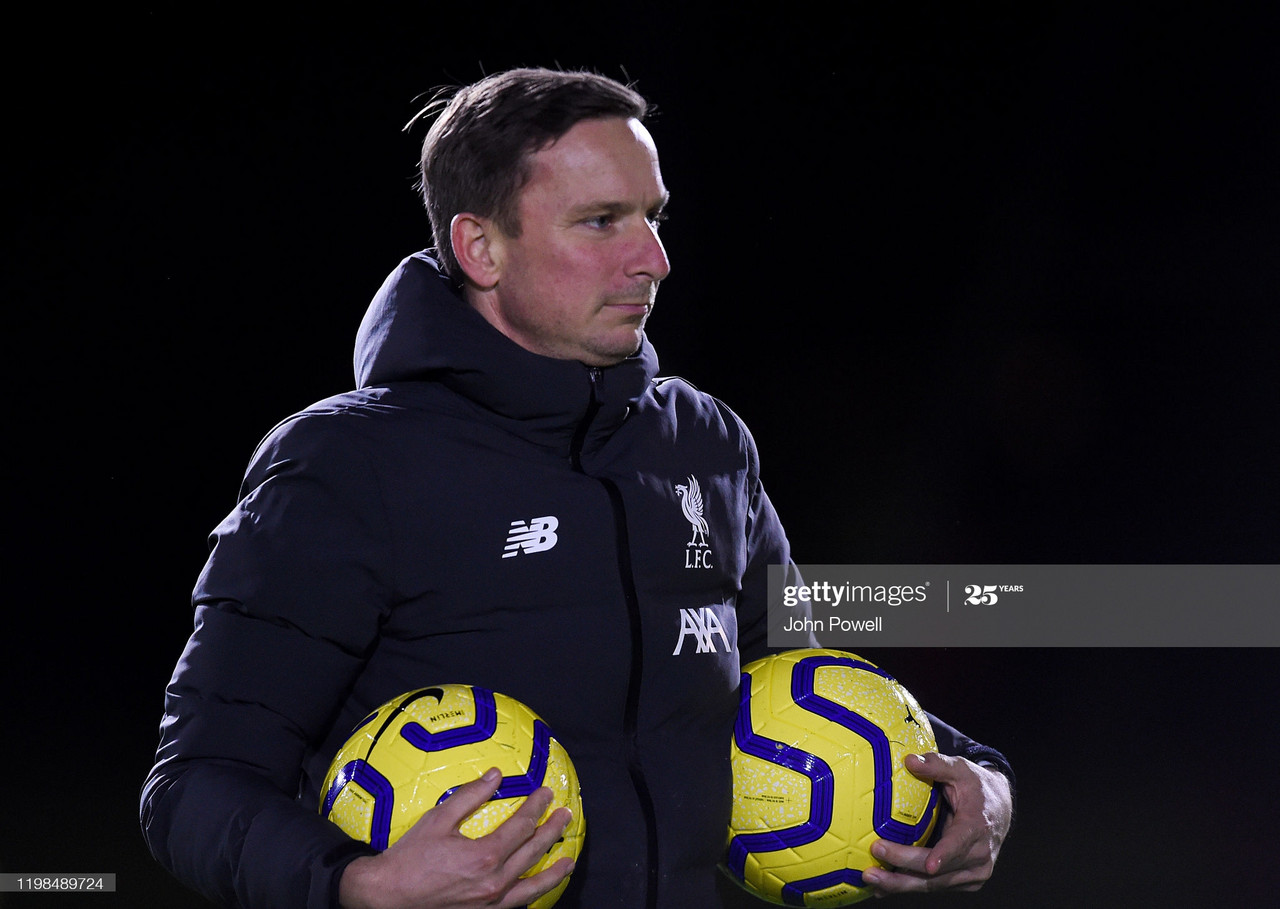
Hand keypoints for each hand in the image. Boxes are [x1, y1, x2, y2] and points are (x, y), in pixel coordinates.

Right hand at [338, 767, 574, 908]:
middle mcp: (493, 882)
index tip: (546, 793)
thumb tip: (495, 775)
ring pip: (532, 887)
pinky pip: (515, 905)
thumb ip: (470, 796)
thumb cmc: (410, 856)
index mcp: (484, 856)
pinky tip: (537, 887)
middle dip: (552, 831)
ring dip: (553, 872)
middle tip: (565, 815)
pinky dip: (532, 895)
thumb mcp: (438, 819)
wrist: (388, 896)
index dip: (537, 807)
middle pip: (533, 852)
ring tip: (569, 861)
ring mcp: (490, 903)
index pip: (522, 826)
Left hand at [861, 753, 1011, 896]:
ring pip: (934, 885)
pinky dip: (909, 886)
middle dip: (904, 869)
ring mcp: (973, 873)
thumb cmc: (977, 787)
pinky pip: (934, 887)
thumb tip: (909, 761)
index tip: (929, 865)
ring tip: (871, 880)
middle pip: (939, 871)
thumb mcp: (960, 769)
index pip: (961, 844)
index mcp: (978, 827)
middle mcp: (979, 856)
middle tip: (874, 863)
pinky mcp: (963, 881)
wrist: (1000, 810)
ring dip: (901, 884)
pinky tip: (883, 888)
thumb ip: (937, 765)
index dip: (945, 856)